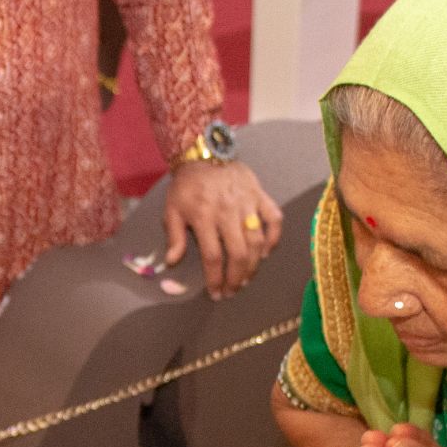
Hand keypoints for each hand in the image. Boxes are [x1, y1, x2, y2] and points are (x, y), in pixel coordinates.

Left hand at [164, 160, 283, 298]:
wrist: (204, 153)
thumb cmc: (186, 186)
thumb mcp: (172, 210)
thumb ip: (174, 237)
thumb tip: (172, 263)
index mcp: (204, 216)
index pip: (213, 256)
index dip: (215, 279)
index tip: (215, 293)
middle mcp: (228, 211)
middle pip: (238, 253)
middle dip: (236, 278)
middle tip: (232, 291)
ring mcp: (247, 202)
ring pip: (257, 241)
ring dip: (254, 265)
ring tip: (246, 279)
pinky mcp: (260, 194)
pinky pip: (274, 219)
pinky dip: (274, 238)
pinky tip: (266, 252)